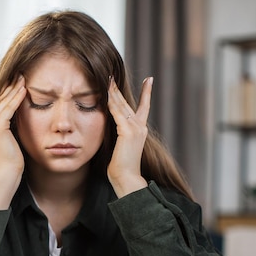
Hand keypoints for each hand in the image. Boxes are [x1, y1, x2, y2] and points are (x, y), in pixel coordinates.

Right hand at [0, 75, 26, 208]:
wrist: (6, 174)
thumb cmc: (10, 159)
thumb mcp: (8, 136)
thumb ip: (8, 123)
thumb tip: (17, 110)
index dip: (3, 89)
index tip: (15, 79)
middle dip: (9, 85)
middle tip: (20, 73)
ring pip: (3, 101)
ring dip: (14, 88)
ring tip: (23, 77)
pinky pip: (9, 108)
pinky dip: (17, 97)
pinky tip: (24, 89)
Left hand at [106, 76, 152, 197]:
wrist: (127, 179)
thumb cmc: (121, 168)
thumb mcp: (121, 148)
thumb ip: (119, 137)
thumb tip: (112, 132)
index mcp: (140, 131)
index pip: (143, 107)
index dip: (146, 93)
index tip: (149, 79)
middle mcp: (140, 127)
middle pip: (128, 103)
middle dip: (119, 89)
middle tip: (112, 76)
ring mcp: (136, 129)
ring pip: (122, 105)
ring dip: (113, 92)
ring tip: (107, 79)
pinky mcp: (128, 132)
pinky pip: (117, 113)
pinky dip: (111, 103)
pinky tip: (106, 94)